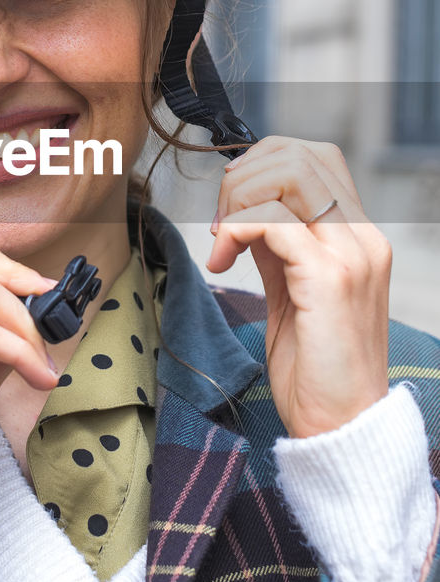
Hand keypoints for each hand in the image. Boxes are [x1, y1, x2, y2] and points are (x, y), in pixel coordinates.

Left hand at [206, 137, 391, 438]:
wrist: (342, 427)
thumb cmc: (316, 370)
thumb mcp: (291, 292)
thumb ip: (276, 247)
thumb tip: (243, 210)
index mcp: (358, 238)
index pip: (314, 158)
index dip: (261, 165)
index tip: (230, 206)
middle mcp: (363, 238)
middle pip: (300, 155)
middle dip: (243, 176)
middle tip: (219, 223)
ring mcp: (351, 255)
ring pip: (289, 173)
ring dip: (238, 198)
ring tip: (221, 241)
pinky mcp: (329, 278)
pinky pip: (272, 218)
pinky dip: (235, 227)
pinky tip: (222, 259)